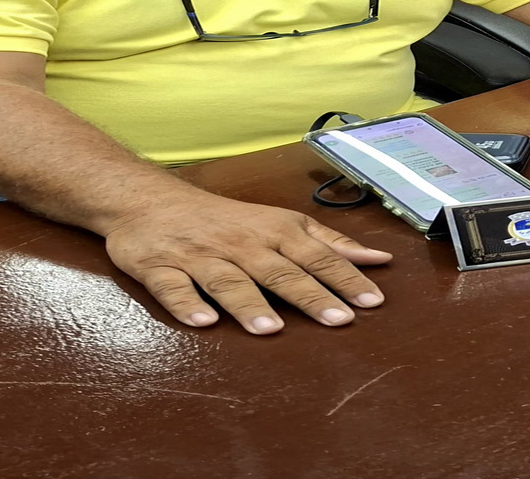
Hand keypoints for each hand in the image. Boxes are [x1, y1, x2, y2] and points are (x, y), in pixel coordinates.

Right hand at [103, 191, 392, 333]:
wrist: (151, 200)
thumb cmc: (228, 218)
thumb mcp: (283, 223)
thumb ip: (330, 243)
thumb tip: (378, 260)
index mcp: (275, 232)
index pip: (317, 256)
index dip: (345, 278)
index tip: (372, 301)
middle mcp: (242, 244)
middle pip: (279, 271)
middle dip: (310, 295)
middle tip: (339, 320)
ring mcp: (200, 256)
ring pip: (229, 281)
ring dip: (249, 304)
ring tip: (272, 329)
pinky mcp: (160, 267)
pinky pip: (173, 287)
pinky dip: (187, 304)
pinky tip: (203, 322)